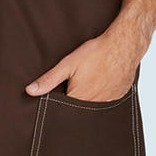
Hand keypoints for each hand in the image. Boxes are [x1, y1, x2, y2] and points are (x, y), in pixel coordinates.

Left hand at [25, 24, 141, 102]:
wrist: (124, 45)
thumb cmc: (97, 53)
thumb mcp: (68, 64)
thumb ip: (49, 80)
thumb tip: (30, 91)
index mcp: (79, 99)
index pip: (64, 110)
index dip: (60, 101)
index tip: (62, 90)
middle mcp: (94, 106)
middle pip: (78, 109)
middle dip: (74, 99)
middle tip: (79, 80)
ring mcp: (108, 102)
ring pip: (93, 106)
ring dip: (89, 97)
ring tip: (91, 79)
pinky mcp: (118, 97)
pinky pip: (106, 101)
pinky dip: (102, 94)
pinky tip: (102, 80)